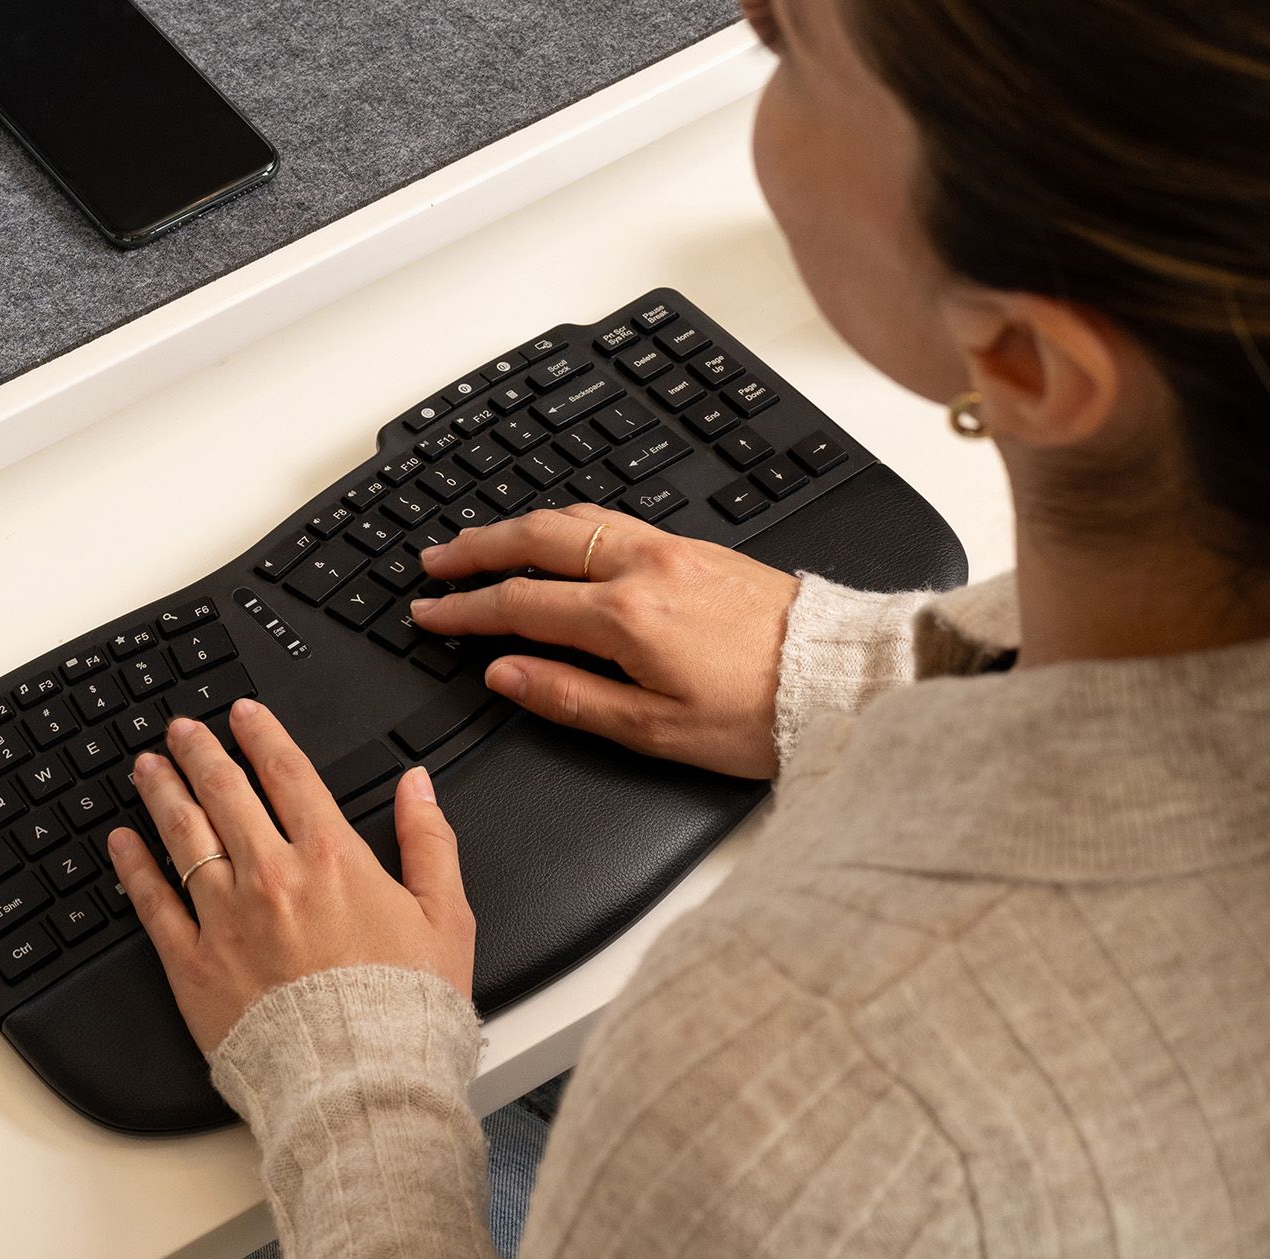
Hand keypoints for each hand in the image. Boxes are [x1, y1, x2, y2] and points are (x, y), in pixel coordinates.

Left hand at [105, 699, 475, 1054]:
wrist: (361, 1082)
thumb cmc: (406, 1010)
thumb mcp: (447, 918)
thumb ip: (430, 843)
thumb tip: (417, 788)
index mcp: (333, 860)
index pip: (289, 775)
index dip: (263, 736)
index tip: (244, 715)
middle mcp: (272, 878)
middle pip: (225, 794)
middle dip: (200, 752)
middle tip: (182, 730)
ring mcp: (226, 919)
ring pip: (183, 836)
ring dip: (163, 793)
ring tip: (147, 768)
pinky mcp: (194, 966)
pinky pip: (153, 904)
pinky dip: (134, 866)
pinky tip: (122, 842)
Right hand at [411, 504, 799, 778]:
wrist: (840, 679)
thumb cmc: (760, 714)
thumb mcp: (654, 730)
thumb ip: (570, 697)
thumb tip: (505, 674)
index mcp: (625, 616)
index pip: (519, 604)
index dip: (465, 611)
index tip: (429, 614)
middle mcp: (644, 567)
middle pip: (536, 541)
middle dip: (476, 548)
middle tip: (434, 562)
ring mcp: (673, 549)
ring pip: (574, 518)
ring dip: (518, 526)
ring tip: (482, 541)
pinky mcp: (698, 547)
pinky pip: (612, 518)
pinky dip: (566, 521)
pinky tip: (559, 533)